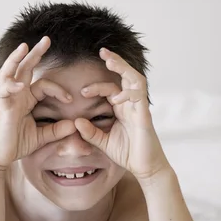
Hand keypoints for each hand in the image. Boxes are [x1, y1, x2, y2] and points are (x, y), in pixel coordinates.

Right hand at [0, 36, 76, 169]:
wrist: (0, 156)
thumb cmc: (16, 143)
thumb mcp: (42, 136)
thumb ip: (57, 130)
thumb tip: (75, 125)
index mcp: (26, 99)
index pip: (43, 85)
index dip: (58, 90)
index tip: (71, 101)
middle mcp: (16, 95)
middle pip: (24, 68)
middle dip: (35, 53)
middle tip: (47, 39)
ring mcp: (7, 99)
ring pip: (8, 73)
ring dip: (15, 59)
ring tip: (23, 47)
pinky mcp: (1, 108)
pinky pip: (3, 93)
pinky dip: (10, 87)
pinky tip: (18, 84)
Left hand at [74, 48, 169, 181]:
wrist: (145, 168)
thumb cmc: (128, 154)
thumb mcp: (103, 143)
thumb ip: (90, 133)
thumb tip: (76, 122)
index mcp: (122, 109)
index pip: (110, 89)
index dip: (96, 86)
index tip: (81, 92)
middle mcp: (132, 105)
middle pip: (126, 77)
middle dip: (115, 63)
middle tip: (102, 51)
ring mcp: (140, 108)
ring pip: (135, 80)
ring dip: (123, 68)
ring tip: (110, 60)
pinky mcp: (145, 116)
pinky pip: (140, 97)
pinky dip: (128, 92)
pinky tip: (116, 97)